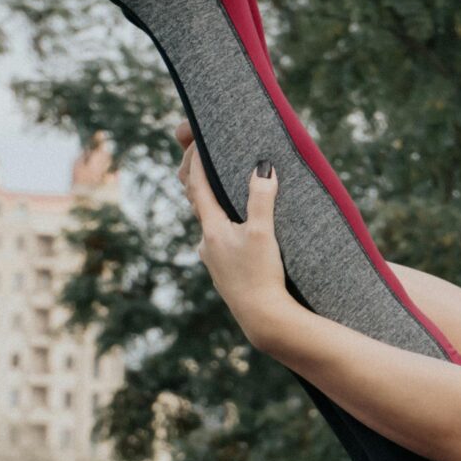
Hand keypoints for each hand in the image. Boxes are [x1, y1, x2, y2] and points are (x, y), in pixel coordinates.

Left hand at [174, 120, 294, 348]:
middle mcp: (206, 243)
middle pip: (196, 202)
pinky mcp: (223, 273)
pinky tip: (234, 229)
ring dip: (210, 203)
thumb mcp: (264, 233)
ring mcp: (212, 260)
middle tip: (199, 156)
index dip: (196, 162)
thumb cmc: (261, 275)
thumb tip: (263, 167)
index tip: (196, 141)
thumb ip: (261, 198)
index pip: (197, 186)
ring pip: (207, 223)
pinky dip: (221, 224)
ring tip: (219, 188)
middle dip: (197, 178)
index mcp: (212, 229)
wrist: (262, 318)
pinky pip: (217, 240)